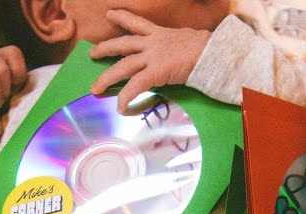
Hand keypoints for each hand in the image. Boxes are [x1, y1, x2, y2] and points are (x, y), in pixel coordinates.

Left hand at [89, 9, 212, 112]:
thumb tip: (181, 54)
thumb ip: (179, 46)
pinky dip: (125, 97)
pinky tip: (120, 107)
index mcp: (161, 33)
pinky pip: (135, 86)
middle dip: (106, 48)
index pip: (138, 23)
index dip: (122, 17)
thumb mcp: (189, 41)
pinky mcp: (155, 72)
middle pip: (123, 44)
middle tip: (92, 53)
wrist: (213, 53)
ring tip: (95, 87)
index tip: (111, 14)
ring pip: (123, 66)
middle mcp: (153, 43)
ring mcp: (153, 57)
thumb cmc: (207, 48)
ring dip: (106, 77)